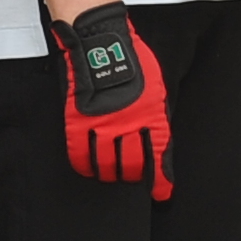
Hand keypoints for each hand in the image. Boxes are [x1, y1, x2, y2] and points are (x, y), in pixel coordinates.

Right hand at [53, 1, 174, 200]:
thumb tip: (158, 140)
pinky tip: (88, 170)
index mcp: (153, 117)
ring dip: (110, 174)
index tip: (162, 194)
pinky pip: (80, 153)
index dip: (161, 179)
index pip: (159, 156)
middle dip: (134, 178)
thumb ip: (156, 116)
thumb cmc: (134, 63)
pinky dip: (84, 165)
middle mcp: (128, 125)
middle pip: (132, 165)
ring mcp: (102, 124)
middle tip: (133, 180)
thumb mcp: (157, 90)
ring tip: (112, 177)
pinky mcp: (78, 122)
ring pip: (106, 163)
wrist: (101, 46)